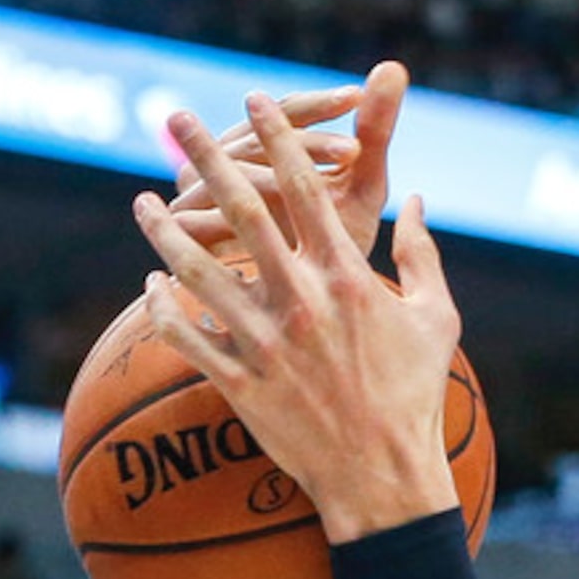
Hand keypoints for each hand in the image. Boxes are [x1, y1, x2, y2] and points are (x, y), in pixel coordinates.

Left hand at [134, 91, 462, 542]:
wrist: (383, 477)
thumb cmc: (414, 396)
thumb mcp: (436, 317)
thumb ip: (424, 253)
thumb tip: (420, 201)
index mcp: (348, 276)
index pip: (304, 188)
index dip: (276, 138)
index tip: (253, 101)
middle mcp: (301, 301)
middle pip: (242, 211)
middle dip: (207, 157)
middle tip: (175, 119)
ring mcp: (266, 344)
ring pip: (198, 273)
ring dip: (164, 232)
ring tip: (142, 200)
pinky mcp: (241, 386)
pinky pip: (187, 338)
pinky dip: (164, 307)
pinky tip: (151, 282)